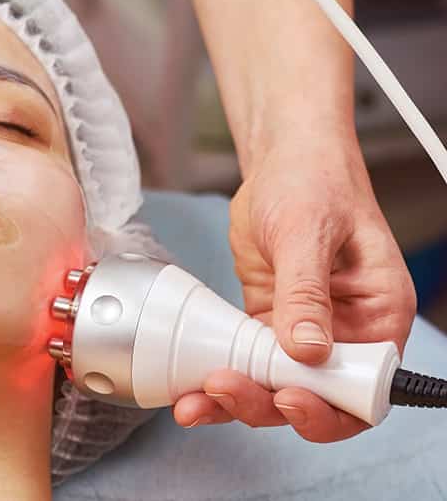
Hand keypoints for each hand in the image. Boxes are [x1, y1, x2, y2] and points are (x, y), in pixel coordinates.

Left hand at [174, 137, 415, 440]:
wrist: (282, 160)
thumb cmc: (313, 182)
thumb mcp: (308, 232)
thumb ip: (307, 292)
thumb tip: (308, 348)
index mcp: (377, 315)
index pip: (365, 389)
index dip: (328, 407)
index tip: (287, 396)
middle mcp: (345, 332)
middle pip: (313, 396)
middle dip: (267, 404)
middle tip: (224, 391)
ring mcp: (303, 331)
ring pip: (273, 385)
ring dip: (235, 400)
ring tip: (194, 403)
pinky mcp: (267, 322)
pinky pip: (246, 362)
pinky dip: (220, 376)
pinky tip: (191, 386)